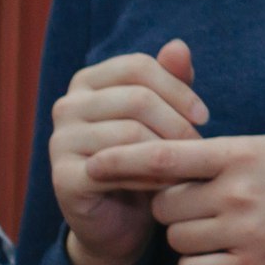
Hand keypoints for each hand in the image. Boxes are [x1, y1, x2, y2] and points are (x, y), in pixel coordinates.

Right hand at [49, 38, 206, 264]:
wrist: (121, 220)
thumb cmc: (147, 157)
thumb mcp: (164, 115)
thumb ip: (172, 80)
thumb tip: (178, 45)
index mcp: (88, 82)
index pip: (138, 66)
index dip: (178, 88)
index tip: (204, 115)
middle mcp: (66, 106)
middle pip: (137, 98)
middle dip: (177, 124)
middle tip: (199, 147)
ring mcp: (60, 141)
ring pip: (131, 132)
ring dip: (168, 152)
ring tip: (186, 166)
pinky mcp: (64, 177)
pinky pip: (118, 167)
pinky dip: (151, 176)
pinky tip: (167, 185)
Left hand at [84, 133, 264, 264]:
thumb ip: (217, 152)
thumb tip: (160, 157)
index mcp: (241, 154)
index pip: (165, 157)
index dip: (122, 161)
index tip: (92, 164)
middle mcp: (238, 191)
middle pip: (165, 204)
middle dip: (173, 206)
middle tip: (202, 204)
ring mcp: (244, 231)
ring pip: (176, 238)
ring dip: (187, 236)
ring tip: (222, 227)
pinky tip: (222, 255)